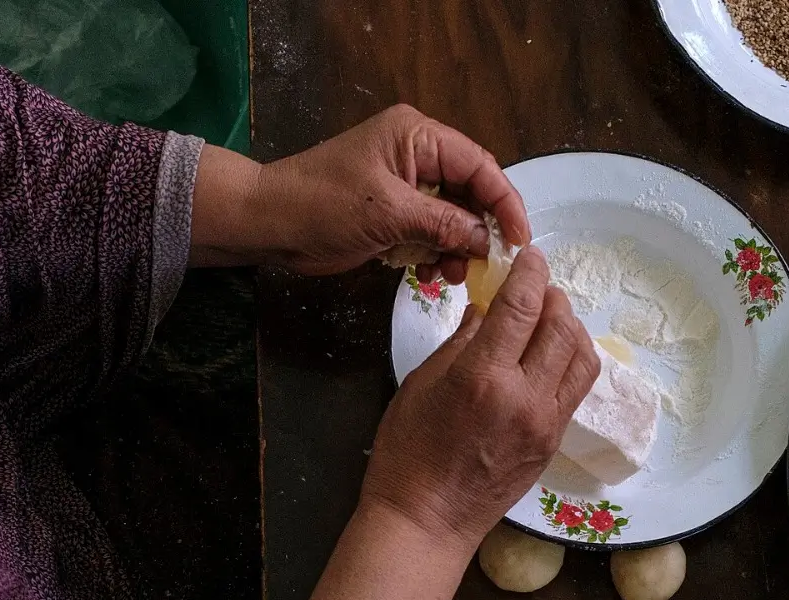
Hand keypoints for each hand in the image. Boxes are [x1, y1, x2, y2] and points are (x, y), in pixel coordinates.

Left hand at [189, 105, 528, 282]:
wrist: (268, 223)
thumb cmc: (320, 204)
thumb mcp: (390, 214)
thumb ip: (445, 224)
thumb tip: (487, 240)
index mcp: (418, 137)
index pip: (480, 166)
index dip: (505, 203)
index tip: (520, 241)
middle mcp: (417, 154)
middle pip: (471, 192)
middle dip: (480, 230)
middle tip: (486, 265)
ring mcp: (406, 183)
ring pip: (454, 216)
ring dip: (457, 248)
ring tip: (450, 274)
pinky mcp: (395, 211)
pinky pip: (431, 231)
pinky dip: (436, 253)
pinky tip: (429, 273)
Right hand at [359, 246, 600, 552]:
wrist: (427, 520)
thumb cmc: (408, 453)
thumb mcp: (422, 384)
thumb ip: (461, 342)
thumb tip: (487, 310)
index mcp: (483, 377)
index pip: (522, 307)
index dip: (530, 273)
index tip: (529, 256)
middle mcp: (524, 397)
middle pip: (560, 327)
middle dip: (552, 296)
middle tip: (537, 286)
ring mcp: (545, 422)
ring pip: (581, 357)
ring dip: (571, 327)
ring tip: (550, 317)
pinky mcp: (553, 441)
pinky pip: (577, 389)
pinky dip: (573, 360)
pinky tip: (554, 353)